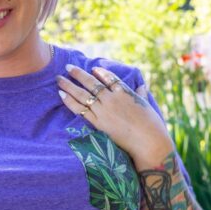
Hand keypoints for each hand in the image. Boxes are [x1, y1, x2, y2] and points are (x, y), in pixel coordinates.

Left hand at [56, 64, 172, 159]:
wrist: (148, 142)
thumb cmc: (152, 125)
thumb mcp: (147, 105)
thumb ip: (141, 95)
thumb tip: (142, 86)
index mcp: (125, 92)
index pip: (110, 78)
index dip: (100, 72)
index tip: (93, 68)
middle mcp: (112, 98)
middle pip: (92, 83)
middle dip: (78, 74)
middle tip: (67, 67)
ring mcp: (104, 110)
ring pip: (82, 94)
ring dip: (69, 85)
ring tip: (58, 79)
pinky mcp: (98, 123)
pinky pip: (80, 109)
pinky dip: (70, 101)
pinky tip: (61, 94)